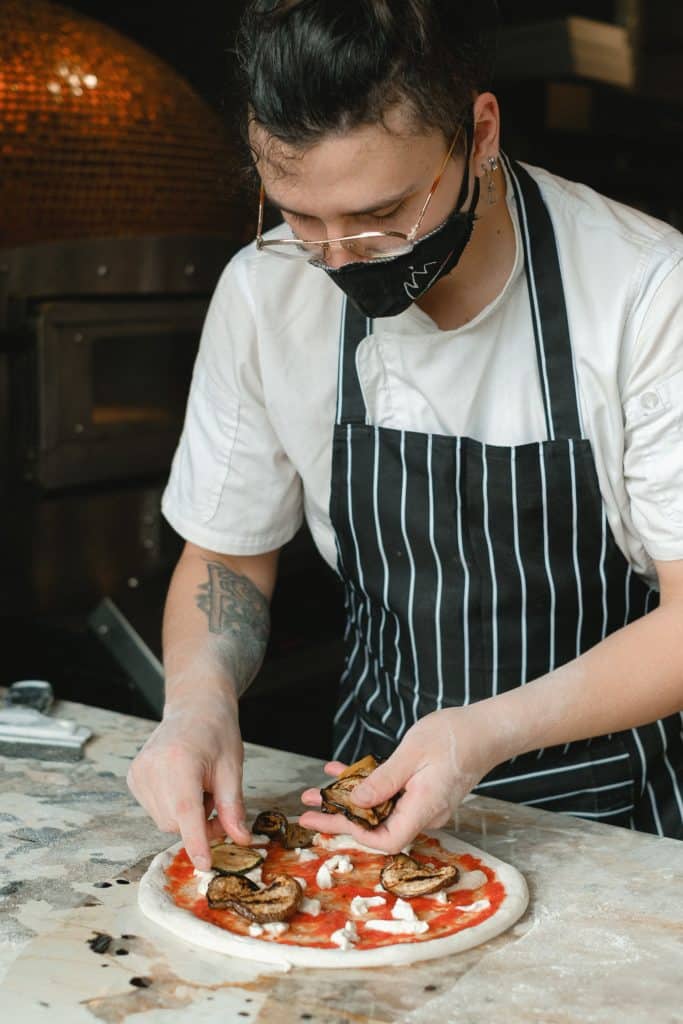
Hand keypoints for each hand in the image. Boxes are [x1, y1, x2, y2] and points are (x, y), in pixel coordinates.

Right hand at [126, 690, 251, 869]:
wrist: (195, 706)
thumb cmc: (217, 732)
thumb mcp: (232, 767)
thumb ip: (233, 806)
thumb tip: (240, 839)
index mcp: (179, 761)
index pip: (186, 812)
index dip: (196, 841)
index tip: (204, 865)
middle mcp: (152, 767)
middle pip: (176, 823)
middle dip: (199, 825)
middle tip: (217, 803)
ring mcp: (138, 772)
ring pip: (164, 820)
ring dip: (186, 814)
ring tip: (198, 785)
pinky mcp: (133, 777)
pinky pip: (155, 810)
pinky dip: (172, 806)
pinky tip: (182, 783)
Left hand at [299, 706, 496, 852]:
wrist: (486, 729)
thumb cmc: (454, 737)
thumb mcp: (412, 754)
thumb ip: (383, 781)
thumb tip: (355, 803)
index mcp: (424, 808)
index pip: (386, 839)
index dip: (354, 833)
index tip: (325, 820)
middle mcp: (425, 813)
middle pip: (377, 826)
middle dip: (340, 817)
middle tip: (307, 809)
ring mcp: (425, 804)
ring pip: (380, 809)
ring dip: (349, 799)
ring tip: (318, 789)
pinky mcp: (423, 792)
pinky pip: (390, 795)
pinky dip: (368, 785)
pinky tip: (344, 772)